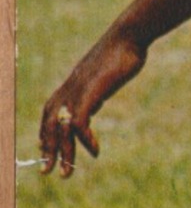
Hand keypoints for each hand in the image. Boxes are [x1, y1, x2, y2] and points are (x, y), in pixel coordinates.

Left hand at [39, 31, 146, 176]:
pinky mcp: (90, 93)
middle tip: (46, 171)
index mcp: (71, 85)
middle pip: (50, 124)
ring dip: (64, 152)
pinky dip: (85, 140)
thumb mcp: (104, 76)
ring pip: (62, 128)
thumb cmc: (121, 53)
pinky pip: (80, 123)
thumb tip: (95, 101)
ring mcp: (78, 91)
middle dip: (48, 149)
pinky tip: (94, 151)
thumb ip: (95, 90)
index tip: (46, 152)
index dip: (45, 133)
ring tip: (67, 172)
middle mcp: (69, 89)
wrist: (128, 36)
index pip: (49, 113)